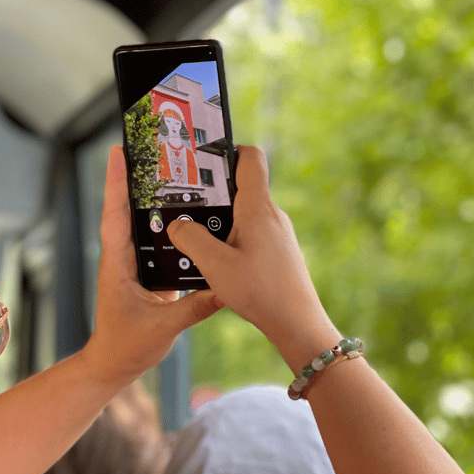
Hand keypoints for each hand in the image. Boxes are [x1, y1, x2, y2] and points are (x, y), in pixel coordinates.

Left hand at [80, 145, 222, 384]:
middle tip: (148, 146)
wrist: (116, 363)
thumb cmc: (127, 346)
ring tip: (170, 167)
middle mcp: (122, 257)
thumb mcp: (163, 328)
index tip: (118, 152)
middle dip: (134, 176)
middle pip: (125, 209)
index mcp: (117, 265)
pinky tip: (187, 210)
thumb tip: (225, 288)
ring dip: (150, 195)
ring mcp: (134, 262)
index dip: (116, 184)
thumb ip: (194, 308)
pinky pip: (155, 238)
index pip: (114, 217)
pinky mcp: (147, 270)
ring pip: (140, 221)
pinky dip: (167, 221)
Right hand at [166, 146, 340, 364]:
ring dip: (220, 222)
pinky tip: (217, 262)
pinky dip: (231, 240)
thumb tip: (176, 225)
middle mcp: (271, 215)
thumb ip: (190, 239)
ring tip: (196, 238)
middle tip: (186, 203)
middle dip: (212, 193)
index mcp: (257, 209)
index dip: (229, 150)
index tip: (205, 158)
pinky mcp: (278, 251)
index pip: (250, 158)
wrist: (297, 323)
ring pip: (244, 214)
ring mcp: (277, 233)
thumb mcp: (214, 265)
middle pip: (241, 187)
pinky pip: (251, 234)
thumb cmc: (261, 292)